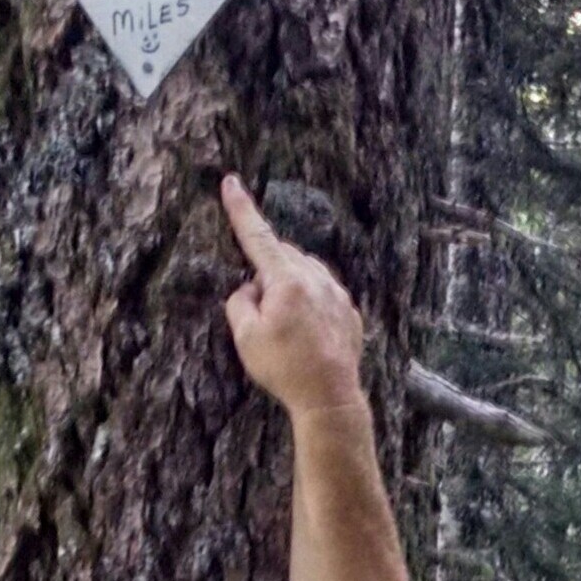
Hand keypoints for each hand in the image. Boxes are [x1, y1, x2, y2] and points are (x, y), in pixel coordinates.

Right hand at [221, 174, 364, 418]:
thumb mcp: (245, 338)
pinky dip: (310, 304)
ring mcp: (337, 294)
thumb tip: (250, 288)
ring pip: (306, 274)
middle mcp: (316, 279)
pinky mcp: (349, 311)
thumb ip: (240, 302)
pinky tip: (306, 335)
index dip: (241, 209)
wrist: (329, 397)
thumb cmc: (284, 368)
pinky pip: (323, 294)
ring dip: (290, 288)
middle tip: (260, 315)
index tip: (231, 182)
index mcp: (287, 280)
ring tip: (286, 329)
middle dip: (266, 273)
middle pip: (283, 257)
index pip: (257, 236)